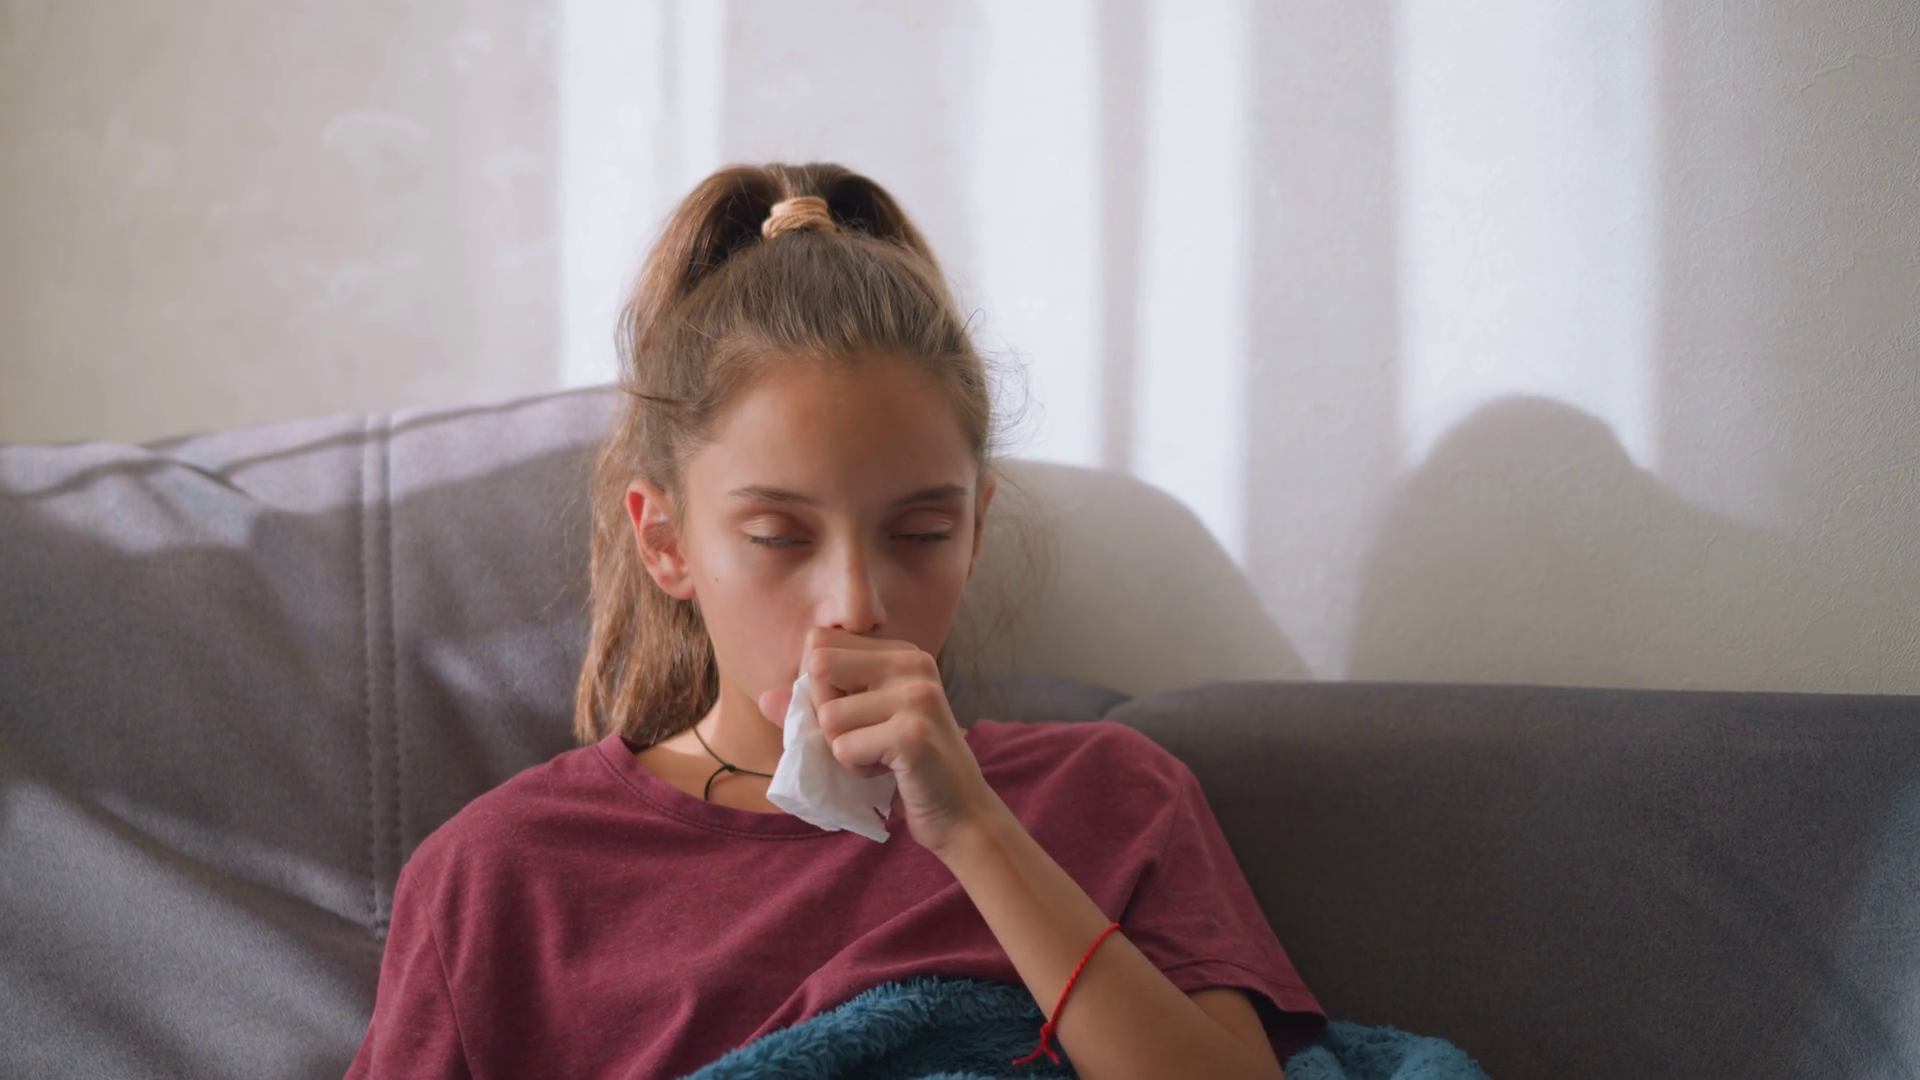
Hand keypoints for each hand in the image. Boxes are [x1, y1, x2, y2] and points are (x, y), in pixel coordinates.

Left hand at [756, 626, 1004, 854]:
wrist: (961, 815)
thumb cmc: (907, 770)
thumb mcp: (861, 728)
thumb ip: (815, 709)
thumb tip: (765, 699)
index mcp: (901, 653)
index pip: (820, 644)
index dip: (817, 685)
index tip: (851, 715)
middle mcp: (912, 664)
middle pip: (819, 667)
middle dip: (824, 713)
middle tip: (861, 738)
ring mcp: (916, 696)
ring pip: (828, 716)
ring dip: (843, 750)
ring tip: (878, 759)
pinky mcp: (912, 734)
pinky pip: (844, 749)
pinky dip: (855, 771)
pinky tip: (888, 774)